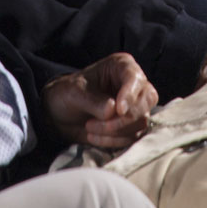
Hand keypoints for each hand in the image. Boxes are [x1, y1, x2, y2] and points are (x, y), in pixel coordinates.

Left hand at [42, 54, 156, 152]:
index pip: (135, 78)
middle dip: (122, 119)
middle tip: (94, 124)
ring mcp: (134, 106)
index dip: (130, 95)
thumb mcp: (75, 93)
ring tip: (89, 128)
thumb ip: (93, 101)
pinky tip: (94, 137)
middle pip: (145, 102)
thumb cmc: (68, 94)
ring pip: (140, 122)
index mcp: (121, 66)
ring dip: (114, 132)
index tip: (118, 111)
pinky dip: (114, 141)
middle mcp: (133, 84)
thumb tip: (112, 111)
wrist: (61, 115)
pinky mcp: (131, 126)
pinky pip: (133, 137)